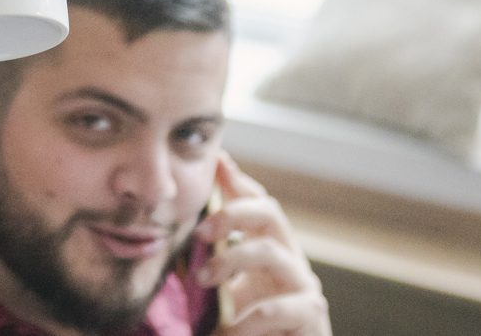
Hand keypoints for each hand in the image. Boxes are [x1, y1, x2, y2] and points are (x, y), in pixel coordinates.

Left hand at [195, 153, 330, 335]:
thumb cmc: (246, 328)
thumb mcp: (220, 293)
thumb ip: (203, 266)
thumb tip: (170, 242)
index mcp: (268, 248)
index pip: (256, 204)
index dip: (237, 181)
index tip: (216, 161)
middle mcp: (290, 259)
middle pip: (270, 213)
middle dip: (234, 212)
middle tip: (200, 230)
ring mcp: (303, 285)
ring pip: (271, 253)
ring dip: (231, 261)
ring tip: (201, 280)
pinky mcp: (310, 314)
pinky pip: (273, 309)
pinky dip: (242, 321)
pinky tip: (224, 333)